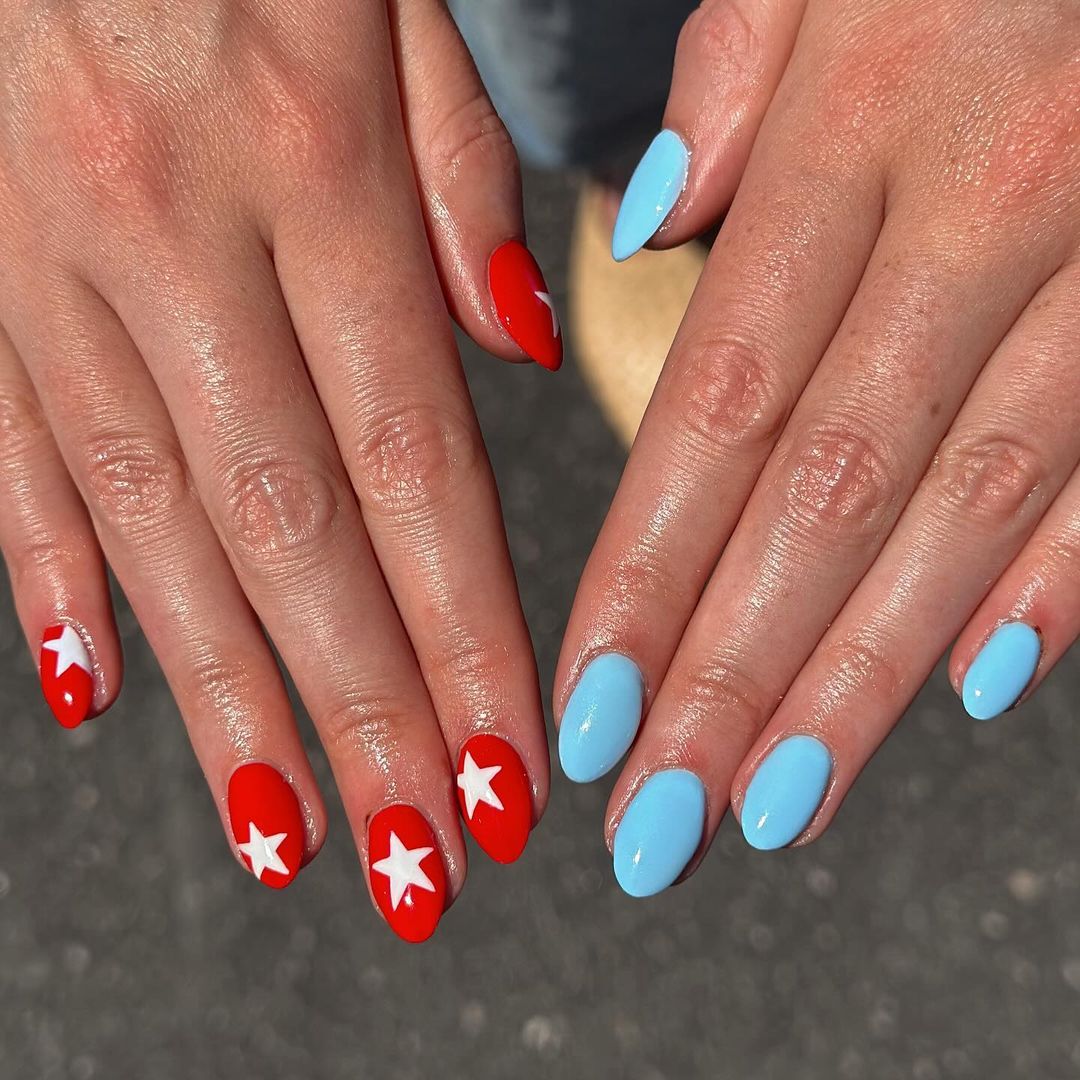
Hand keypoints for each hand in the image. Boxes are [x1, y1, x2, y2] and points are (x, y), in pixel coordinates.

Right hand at [0, 0, 556, 940]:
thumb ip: (453, 180)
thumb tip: (506, 351)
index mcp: (303, 155)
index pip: (414, 463)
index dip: (466, 634)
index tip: (511, 769)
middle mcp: (170, 229)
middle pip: (290, 531)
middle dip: (365, 715)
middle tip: (423, 860)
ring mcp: (44, 254)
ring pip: (149, 523)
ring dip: (227, 701)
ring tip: (288, 839)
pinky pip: (8, 445)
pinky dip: (52, 576)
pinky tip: (103, 693)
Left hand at [558, 0, 1079, 894]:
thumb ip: (739, 73)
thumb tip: (653, 225)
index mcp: (867, 113)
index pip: (720, 400)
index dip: (645, 571)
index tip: (587, 710)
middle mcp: (993, 198)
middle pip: (826, 491)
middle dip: (731, 673)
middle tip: (655, 817)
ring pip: (964, 507)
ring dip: (861, 676)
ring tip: (770, 801)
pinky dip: (1050, 580)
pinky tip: (970, 686)